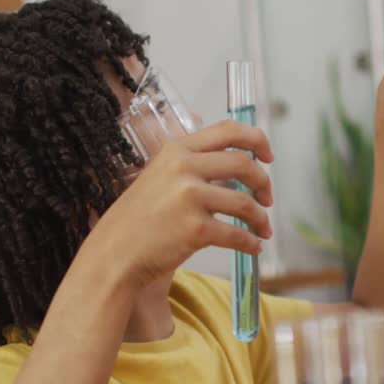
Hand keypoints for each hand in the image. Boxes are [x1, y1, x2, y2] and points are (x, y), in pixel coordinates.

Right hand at [85, 120, 274, 289]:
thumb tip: (231, 158)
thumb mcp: (157, 176)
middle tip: (267, 198)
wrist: (115, 253)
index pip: (228, 131)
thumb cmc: (137, 220)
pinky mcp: (195, 229)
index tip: (268, 156)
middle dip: (263, 182)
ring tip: (262, 229)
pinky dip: (251, 243)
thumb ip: (188, 163)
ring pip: (245, 203)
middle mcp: (183, 168)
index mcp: (176, 150)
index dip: (256, 140)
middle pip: (244, 164)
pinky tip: (254, 247)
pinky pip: (237, 235)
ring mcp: (189, 198)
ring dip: (261, 218)